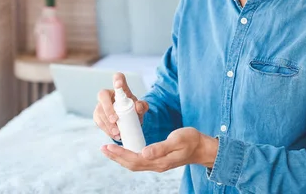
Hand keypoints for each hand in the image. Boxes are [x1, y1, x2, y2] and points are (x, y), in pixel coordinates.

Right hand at [93, 72, 148, 140]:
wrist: (130, 121)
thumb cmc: (134, 110)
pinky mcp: (97, 116)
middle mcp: (108, 94)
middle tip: (115, 120)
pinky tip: (114, 135)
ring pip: (99, 111)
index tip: (119, 84)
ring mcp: (101, 104)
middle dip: (108, 108)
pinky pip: (98, 121)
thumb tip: (138, 106)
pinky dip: (106, 129)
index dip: (117, 79)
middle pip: (102, 95)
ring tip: (117, 132)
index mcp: (120, 88)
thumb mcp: (141, 108)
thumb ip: (142, 106)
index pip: (118, 78)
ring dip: (107, 123)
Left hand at [101, 127, 218, 171]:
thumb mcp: (177, 140)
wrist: (202, 148)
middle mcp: (156, 165)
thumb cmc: (191, 140)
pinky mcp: (158, 161)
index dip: (120, 154)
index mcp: (160, 161)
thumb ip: (161, 147)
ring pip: (134, 164)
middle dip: (116, 156)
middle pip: (131, 164)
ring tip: (109, 150)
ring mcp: (157, 164)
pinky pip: (139, 161)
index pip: (135, 159)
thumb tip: (143, 152)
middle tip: (103, 148)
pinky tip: (125, 150)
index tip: (108, 146)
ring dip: (120, 157)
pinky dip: (129, 156)